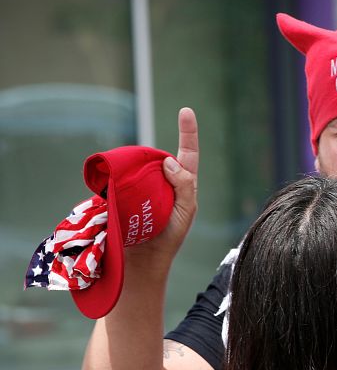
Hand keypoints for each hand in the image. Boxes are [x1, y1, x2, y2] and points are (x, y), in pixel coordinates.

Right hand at [130, 108, 198, 264]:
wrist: (143, 259)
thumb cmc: (169, 235)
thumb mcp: (186, 212)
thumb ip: (185, 186)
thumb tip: (170, 161)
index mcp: (180, 183)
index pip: (187, 153)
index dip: (188, 132)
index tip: (186, 110)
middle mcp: (161, 180)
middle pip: (157, 157)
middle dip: (152, 162)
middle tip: (153, 192)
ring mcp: (141, 184)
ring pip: (137, 166)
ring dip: (135, 173)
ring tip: (139, 200)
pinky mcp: (122, 191)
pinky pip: (118, 178)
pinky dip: (117, 181)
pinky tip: (116, 194)